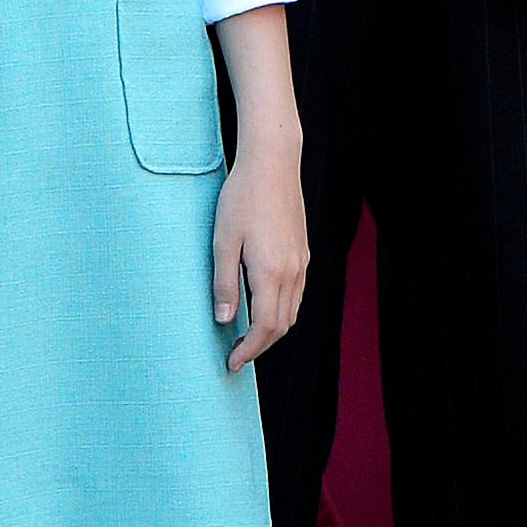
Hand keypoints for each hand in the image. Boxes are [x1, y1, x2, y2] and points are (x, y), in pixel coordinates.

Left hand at [214, 128, 309, 366]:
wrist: (273, 163)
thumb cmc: (241, 198)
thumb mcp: (223, 241)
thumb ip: (224, 284)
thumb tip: (225, 321)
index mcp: (271, 272)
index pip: (265, 327)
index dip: (249, 351)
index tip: (232, 363)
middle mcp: (292, 271)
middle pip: (283, 325)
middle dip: (261, 346)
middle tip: (236, 356)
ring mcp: (301, 261)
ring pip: (293, 311)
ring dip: (272, 330)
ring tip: (248, 337)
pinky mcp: (303, 251)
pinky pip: (297, 293)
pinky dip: (282, 310)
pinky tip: (264, 307)